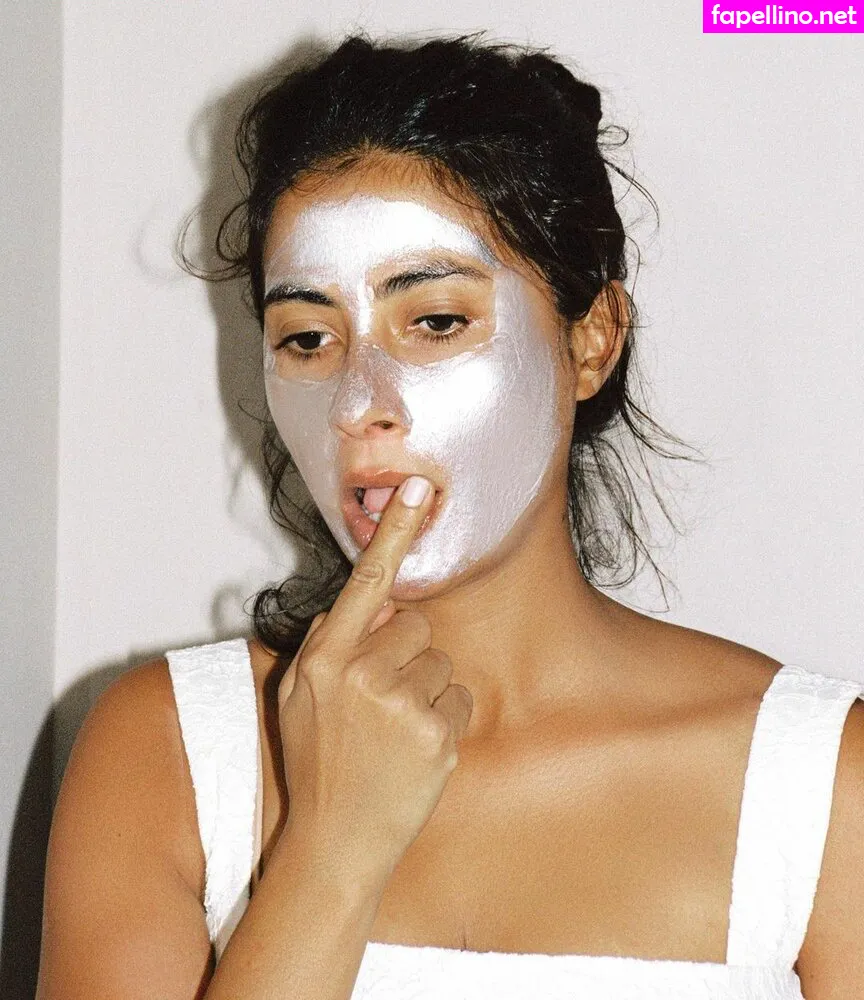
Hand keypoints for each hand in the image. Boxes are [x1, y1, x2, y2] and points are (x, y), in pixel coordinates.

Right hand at [276, 476, 472, 878]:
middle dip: (406, 654)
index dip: (393, 531)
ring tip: (393, 731)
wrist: (336, 843)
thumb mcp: (298, 697)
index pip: (365, 582)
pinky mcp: (437, 736)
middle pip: (416, 626)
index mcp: (324, 659)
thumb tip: (367, 602)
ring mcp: (401, 707)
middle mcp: (361, 675)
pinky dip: (443, 720)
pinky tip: (415, 749)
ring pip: (440, 663)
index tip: (417, 486)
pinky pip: (457, 699)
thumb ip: (326, 642)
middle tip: (381, 701)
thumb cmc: (317, 763)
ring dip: (424, 690)